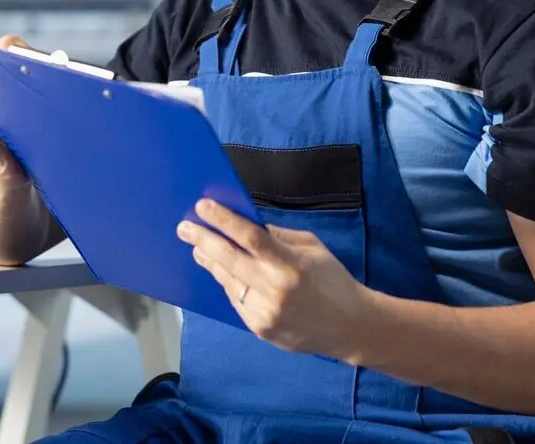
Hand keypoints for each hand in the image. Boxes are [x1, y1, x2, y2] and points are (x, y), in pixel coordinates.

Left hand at [177, 199, 373, 358]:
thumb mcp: (312, 248)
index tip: (203, 205)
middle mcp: (274, 289)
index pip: (250, 237)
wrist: (350, 327)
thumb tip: (247, 225)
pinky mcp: (260, 329)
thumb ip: (279, 237)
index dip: (224, 220)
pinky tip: (222, 272)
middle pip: (229, 259)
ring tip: (198, 247)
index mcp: (290, 264)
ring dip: (210, 262)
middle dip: (203, 239)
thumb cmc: (333, 280)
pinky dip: (228, 284)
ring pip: (227, 281)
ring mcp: (264, 312)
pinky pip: (236, 301)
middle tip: (184, 227)